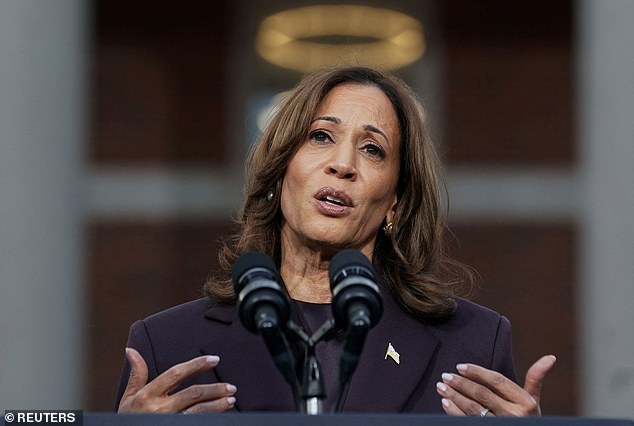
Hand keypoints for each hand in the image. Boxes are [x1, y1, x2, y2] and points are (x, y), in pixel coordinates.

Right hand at [118, 347, 237, 413]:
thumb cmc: (129, 419)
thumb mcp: (129, 398)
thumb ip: (137, 375)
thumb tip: (131, 350)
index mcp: (148, 395)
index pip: (176, 374)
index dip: (196, 365)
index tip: (214, 359)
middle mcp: (159, 409)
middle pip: (193, 394)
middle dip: (215, 389)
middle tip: (231, 387)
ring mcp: (169, 421)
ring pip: (199, 411)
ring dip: (218, 405)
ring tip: (231, 400)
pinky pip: (197, 423)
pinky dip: (210, 418)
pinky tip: (221, 416)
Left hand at [436, 354, 556, 416]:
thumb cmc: (528, 419)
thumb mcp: (534, 401)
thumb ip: (536, 378)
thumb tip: (550, 357)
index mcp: (525, 402)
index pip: (497, 381)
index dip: (477, 372)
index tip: (460, 366)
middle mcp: (514, 415)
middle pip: (482, 394)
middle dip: (461, 384)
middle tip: (445, 376)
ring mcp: (501, 425)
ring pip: (473, 409)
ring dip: (454, 396)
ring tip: (441, 387)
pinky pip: (467, 421)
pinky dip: (454, 412)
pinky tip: (445, 403)